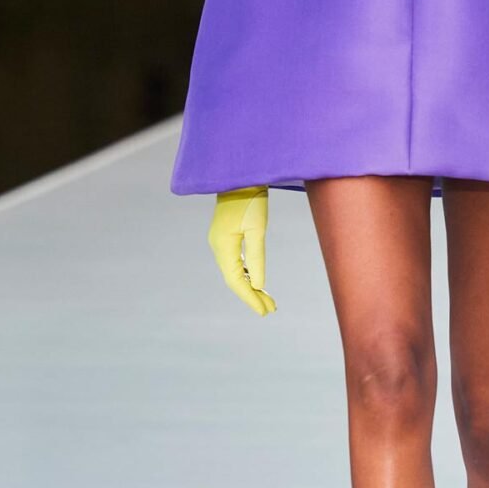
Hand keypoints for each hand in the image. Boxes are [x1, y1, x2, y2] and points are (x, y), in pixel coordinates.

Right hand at [207, 186, 277, 315]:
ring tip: (267, 300)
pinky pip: (235, 262)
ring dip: (250, 286)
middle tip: (270, 310)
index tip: (264, 312)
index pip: (236, 282)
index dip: (250, 298)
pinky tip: (256, 281)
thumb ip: (257, 256)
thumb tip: (259, 284)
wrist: (241, 175)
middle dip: (252, 296)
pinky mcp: (225, 237)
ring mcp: (220, 242)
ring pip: (234, 272)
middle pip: (234, 280)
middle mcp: (218, 247)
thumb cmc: (251, 198)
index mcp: (223, 247)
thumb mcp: (257, 228)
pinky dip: (246, 274)